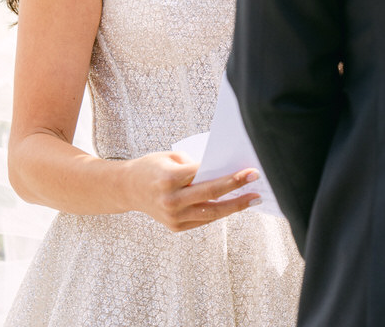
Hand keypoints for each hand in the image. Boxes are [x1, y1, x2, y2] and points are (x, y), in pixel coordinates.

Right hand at [120, 151, 260, 231]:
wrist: (128, 189)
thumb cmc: (152, 167)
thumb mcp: (170, 157)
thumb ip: (195, 165)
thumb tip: (223, 171)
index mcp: (169, 179)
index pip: (205, 177)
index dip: (229, 175)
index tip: (249, 171)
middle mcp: (171, 200)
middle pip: (211, 196)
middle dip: (237, 189)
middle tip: (256, 182)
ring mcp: (173, 217)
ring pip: (211, 214)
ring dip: (234, 206)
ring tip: (252, 199)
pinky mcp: (175, 227)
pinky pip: (203, 220)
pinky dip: (219, 212)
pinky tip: (233, 204)